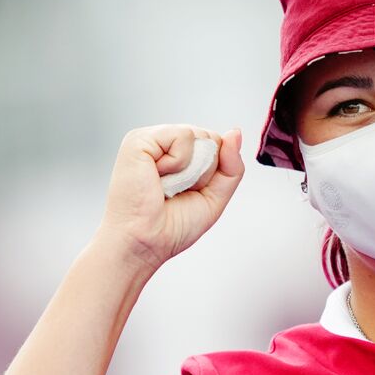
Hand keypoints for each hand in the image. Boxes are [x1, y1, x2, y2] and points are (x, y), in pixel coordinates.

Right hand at [94, 123, 244, 272]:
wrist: (145, 241)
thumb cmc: (172, 226)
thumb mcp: (215, 196)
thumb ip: (231, 166)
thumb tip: (235, 133)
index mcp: (178, 154)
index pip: (216, 145)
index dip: (214, 172)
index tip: (190, 192)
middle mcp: (164, 143)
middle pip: (210, 138)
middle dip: (205, 171)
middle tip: (178, 191)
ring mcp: (151, 139)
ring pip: (199, 136)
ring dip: (191, 169)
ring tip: (167, 185)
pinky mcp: (139, 139)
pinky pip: (182, 136)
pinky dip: (178, 162)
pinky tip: (158, 176)